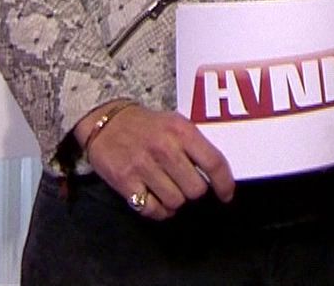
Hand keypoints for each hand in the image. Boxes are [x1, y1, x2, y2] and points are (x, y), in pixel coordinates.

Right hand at [80, 101, 235, 219]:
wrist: (106, 122)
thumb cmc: (148, 126)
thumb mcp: (176, 124)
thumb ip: (196, 145)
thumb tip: (218, 174)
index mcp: (182, 131)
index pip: (214, 163)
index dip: (225, 183)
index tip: (226, 194)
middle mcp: (164, 149)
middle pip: (196, 189)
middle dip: (194, 191)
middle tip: (186, 184)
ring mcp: (143, 166)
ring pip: (176, 202)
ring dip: (175, 201)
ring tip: (169, 189)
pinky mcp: (125, 181)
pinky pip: (152, 210)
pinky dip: (158, 210)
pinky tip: (156, 199)